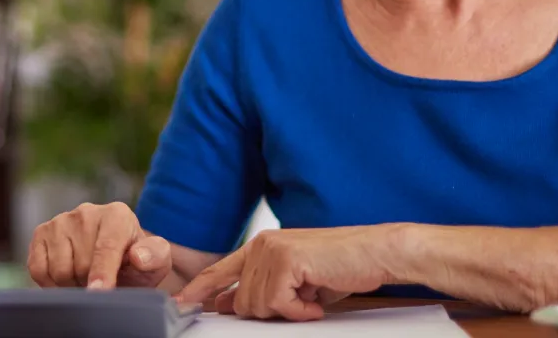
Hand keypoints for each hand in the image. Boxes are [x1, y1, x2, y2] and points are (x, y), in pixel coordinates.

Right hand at [27, 202, 171, 289]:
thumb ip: (154, 256)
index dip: (102, 272)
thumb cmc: (135, 263)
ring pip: (59, 270)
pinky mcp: (40, 233)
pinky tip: (68, 277)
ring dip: (72, 284)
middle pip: (81, 264)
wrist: (114, 260)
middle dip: (91, 283)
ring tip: (86, 278)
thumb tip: (138, 256)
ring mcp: (60, 221)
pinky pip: (38, 269)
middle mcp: (86, 212)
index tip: (99, 291)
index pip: (106, 247)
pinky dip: (51, 283)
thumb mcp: (155, 262)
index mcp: (117, 214)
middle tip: (102, 283)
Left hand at [176, 226, 403, 320]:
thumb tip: (228, 305)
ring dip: (289, 311)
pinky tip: (316, 300)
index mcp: (260, 247)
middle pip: (242, 302)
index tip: (181, 304)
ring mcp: (271, 250)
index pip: (220, 271)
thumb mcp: (296, 283)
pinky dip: (300, 311)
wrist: (376, 252)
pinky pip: (278, 304)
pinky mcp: (285, 260)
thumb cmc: (341, 267)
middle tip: (301, 304)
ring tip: (312, 297)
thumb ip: (262, 289)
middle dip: (271, 313)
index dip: (199, 289)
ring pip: (257, 305)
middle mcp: (260, 245)